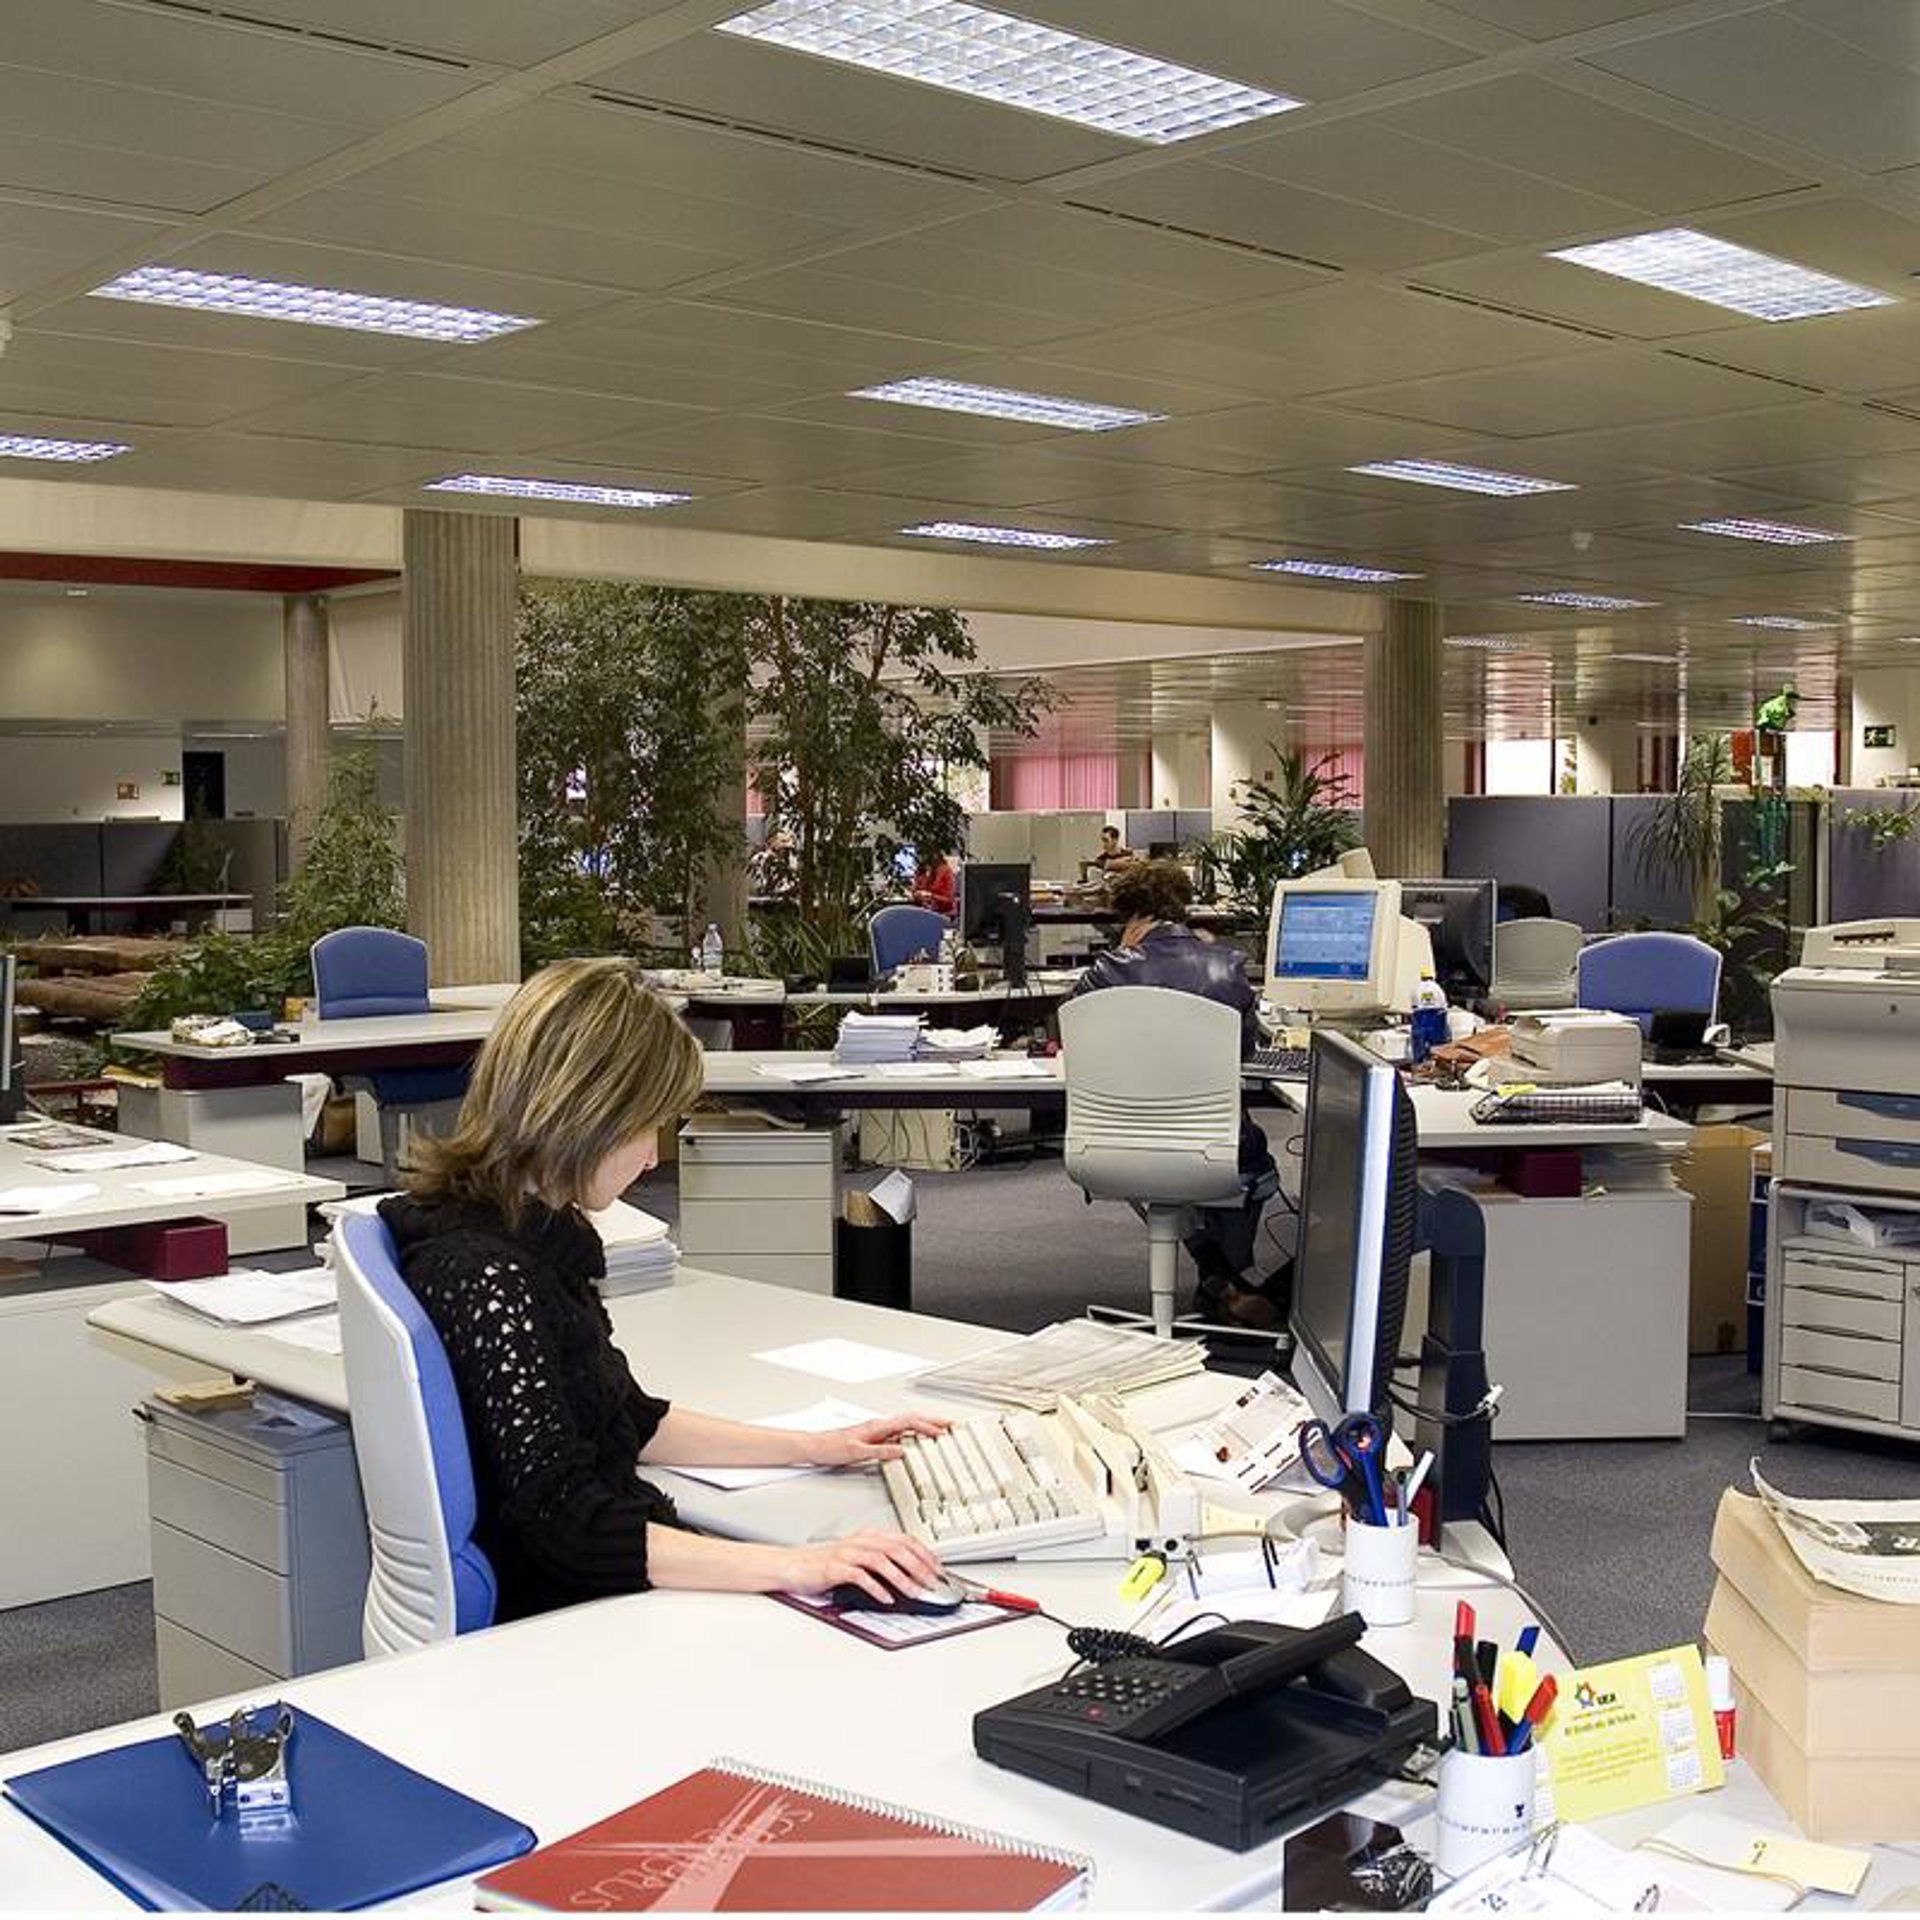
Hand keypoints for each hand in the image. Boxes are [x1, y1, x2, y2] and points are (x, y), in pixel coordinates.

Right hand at [780, 1529, 945, 1603]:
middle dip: (919, 1566)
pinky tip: (885, 1598)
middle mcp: (859, 1541)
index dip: (924, 1553)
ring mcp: (846, 1553)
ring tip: (914, 1593)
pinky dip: (876, 1587)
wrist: (792, 1566)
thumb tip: (909, 1576)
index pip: (904, 1539)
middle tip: (932, 1583)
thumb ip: (879, 1562)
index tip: (938, 1569)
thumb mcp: (856, 1558)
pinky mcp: (834, 1568)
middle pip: (897, 1548)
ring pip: (881, 1560)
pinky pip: (859, 1576)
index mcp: (868, 1536)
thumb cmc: (823, 1565)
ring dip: (901, 1578)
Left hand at [803, 1413, 949, 1467]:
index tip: (942, 1433)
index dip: (927, 1426)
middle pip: (912, 1419)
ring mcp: (877, 1431)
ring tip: (940, 1431)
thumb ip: (880, 1451)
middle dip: (932, 1421)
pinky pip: (899, 1433)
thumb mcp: (856, 1452)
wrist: (814, 1447)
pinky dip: (912, 1435)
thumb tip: (902, 1452)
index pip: (908, 1422)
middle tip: (950, 1425)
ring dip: (924, 1427)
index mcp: (877, 1426)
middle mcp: (879, 1426)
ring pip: (907, 1425)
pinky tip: (915, 1442)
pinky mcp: (873, 1438)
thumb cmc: (830, 1447)